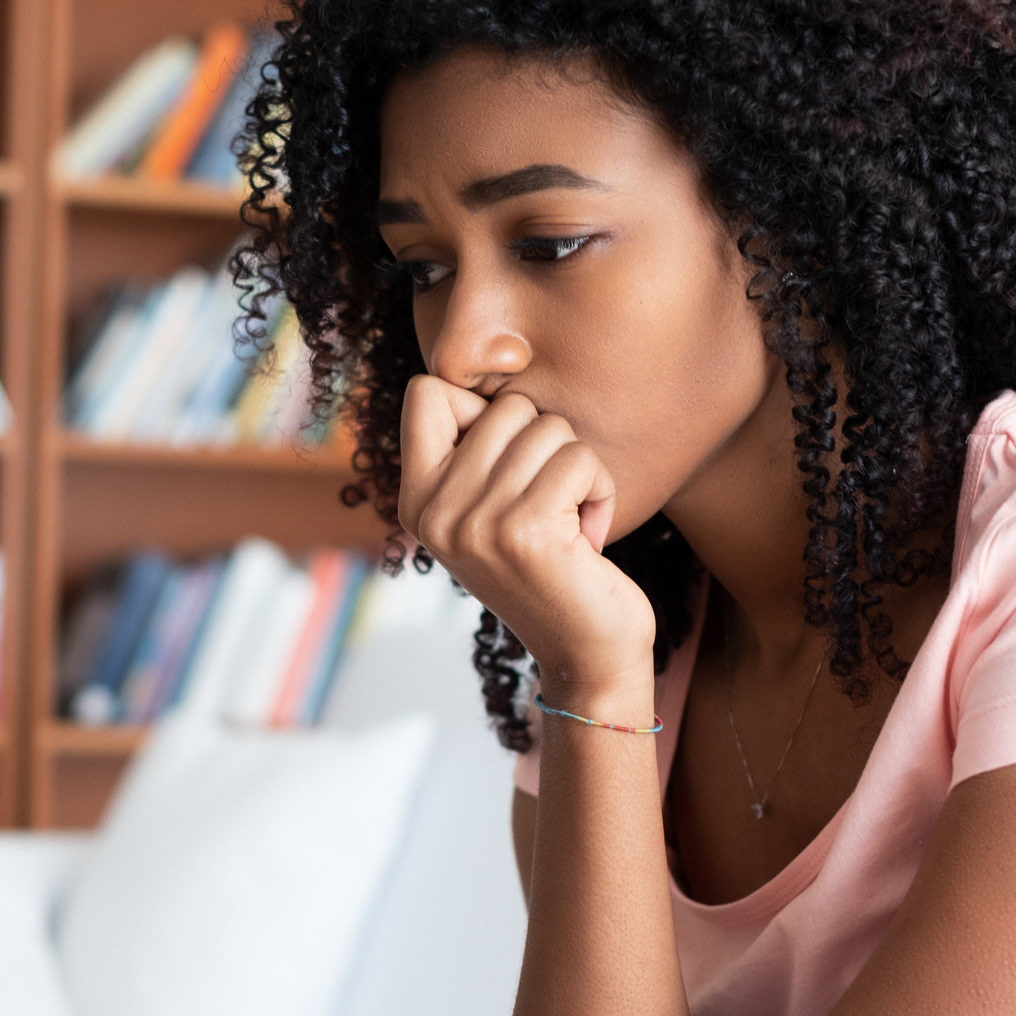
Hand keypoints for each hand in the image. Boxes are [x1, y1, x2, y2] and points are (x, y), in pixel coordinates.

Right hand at [398, 375, 655, 703]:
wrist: (585, 654)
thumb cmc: (551, 568)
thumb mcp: (488, 510)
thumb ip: (473, 451)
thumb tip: (477, 361)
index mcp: (415, 500)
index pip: (427, 391)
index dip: (481, 409)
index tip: (505, 464)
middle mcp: (433, 511)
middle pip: (505, 406)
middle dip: (545, 445)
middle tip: (548, 505)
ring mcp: (476, 523)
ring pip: (548, 428)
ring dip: (577, 470)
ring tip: (569, 521)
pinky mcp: (527, 532)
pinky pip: (580, 459)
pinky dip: (600, 490)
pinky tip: (589, 536)